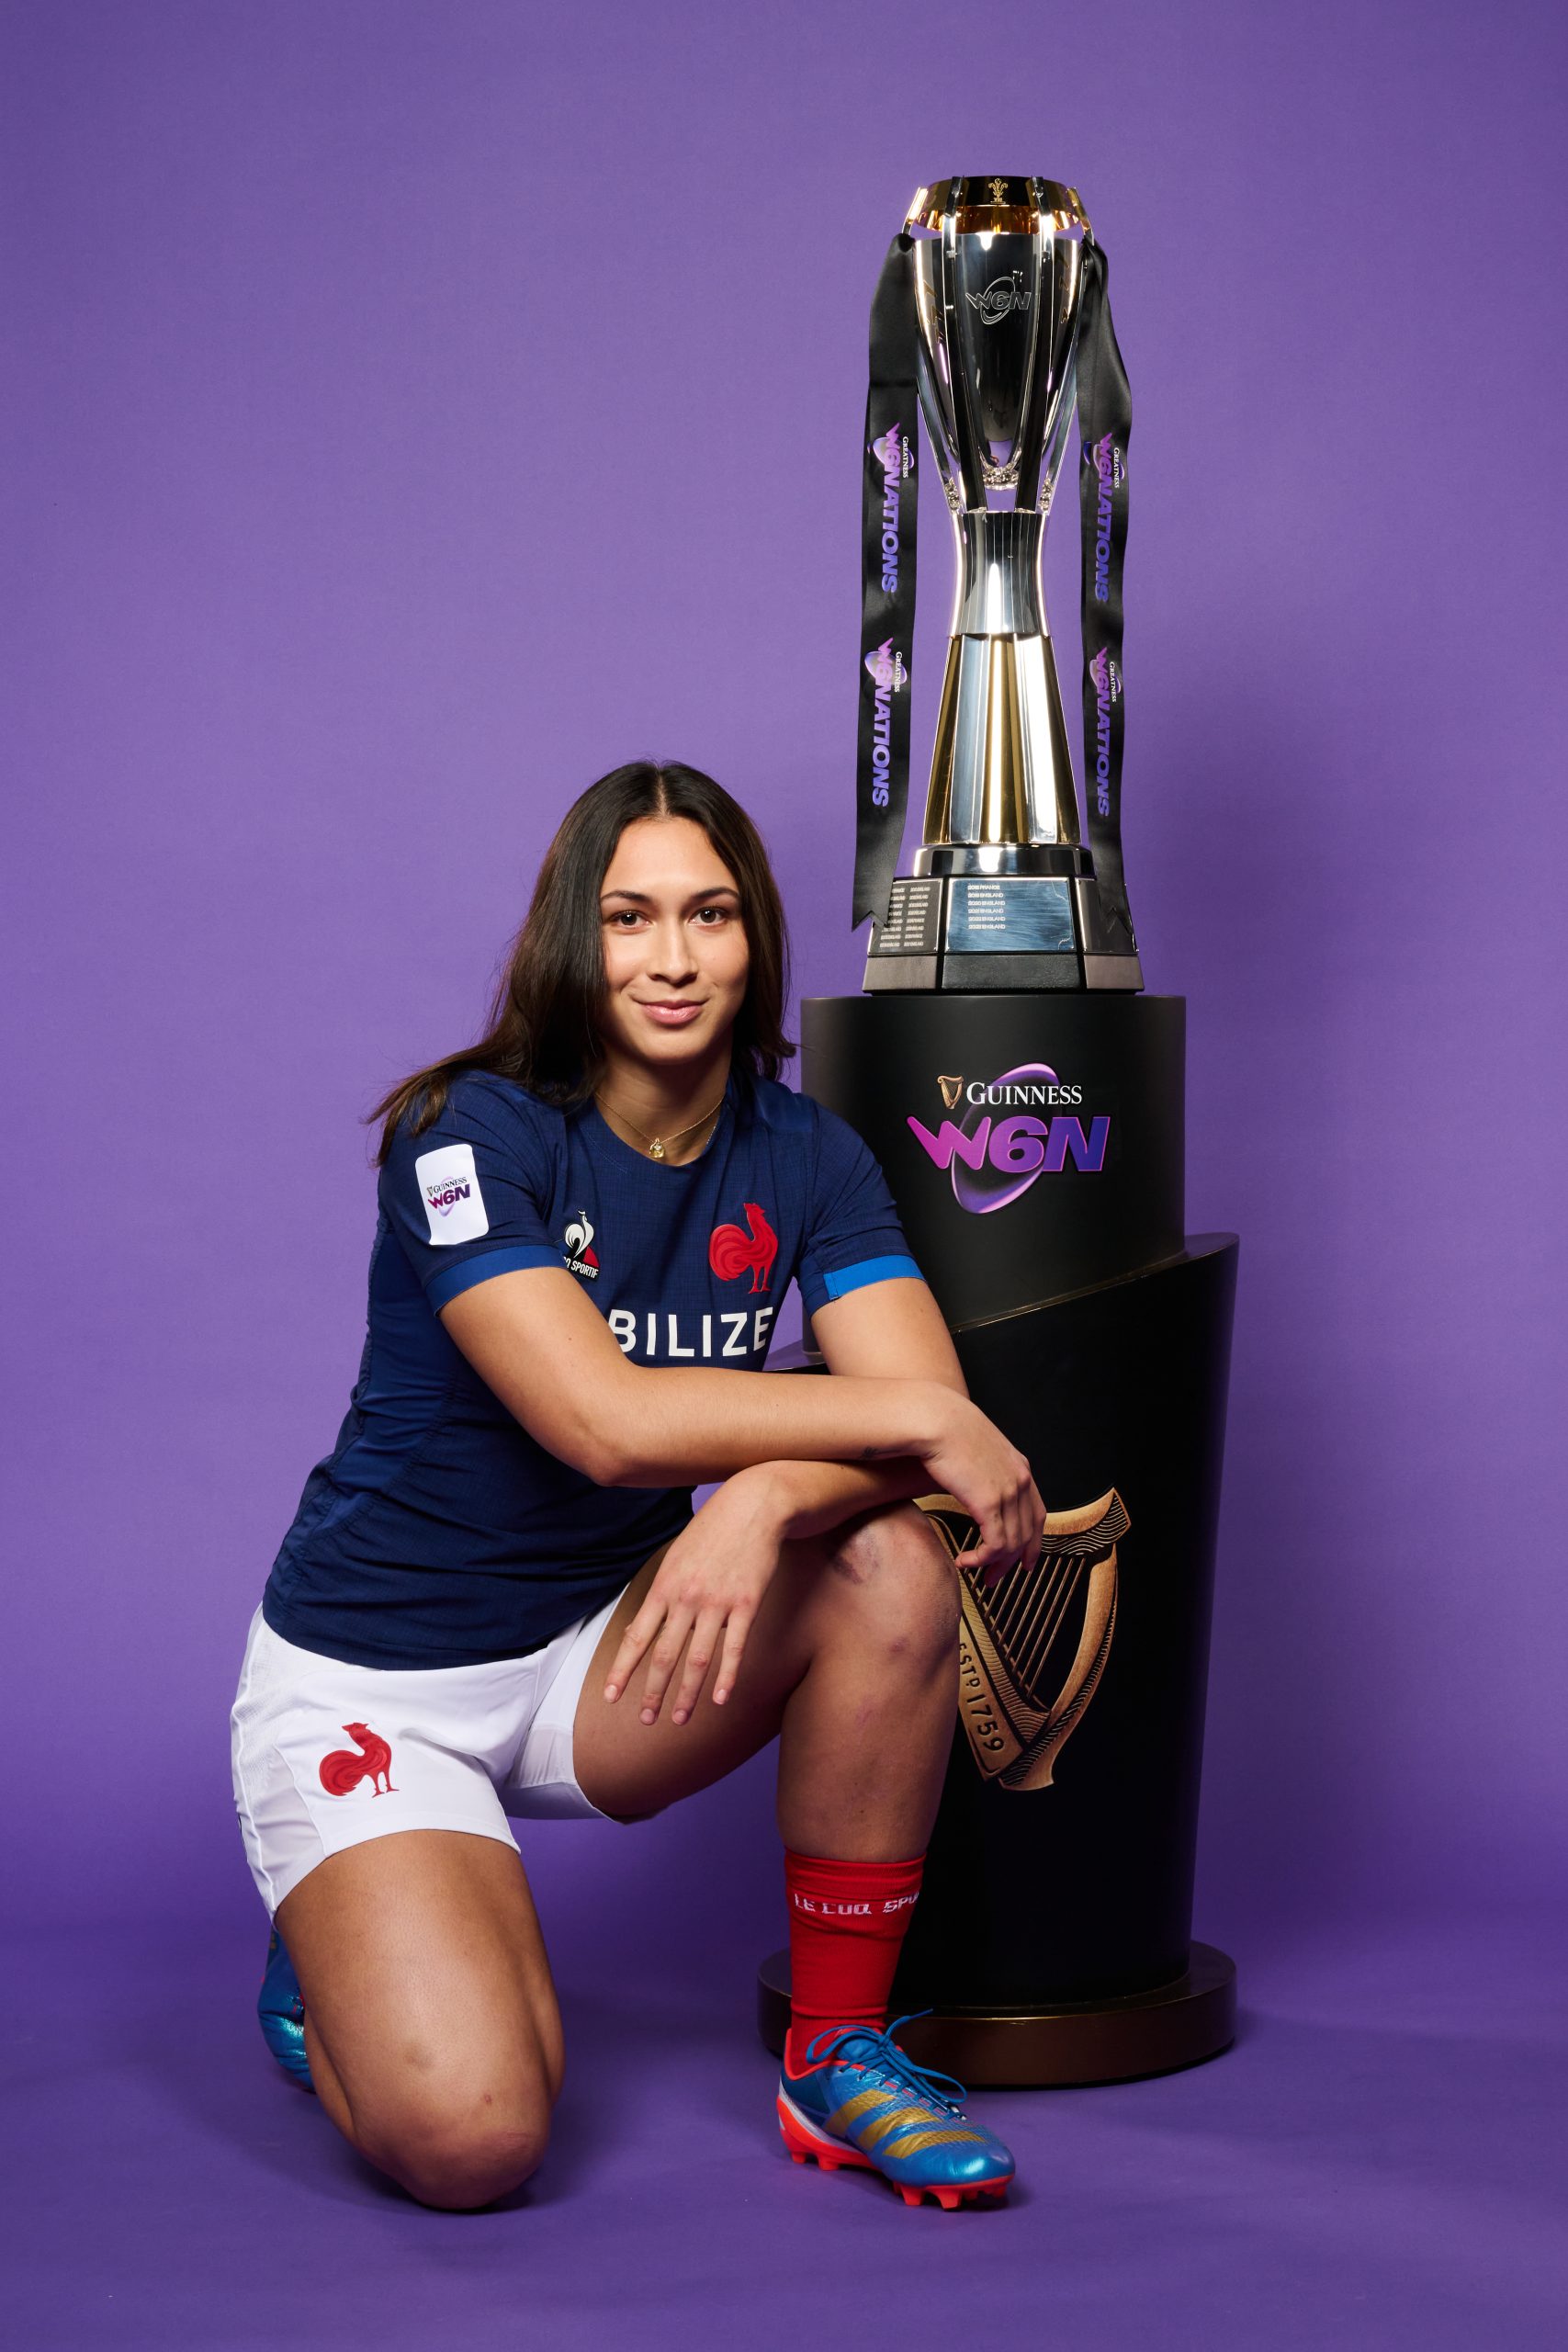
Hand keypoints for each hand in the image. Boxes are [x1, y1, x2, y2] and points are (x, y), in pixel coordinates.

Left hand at [601, 1470, 786, 1727]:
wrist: (753, 1505)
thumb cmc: (712, 1531)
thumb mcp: (676, 1557)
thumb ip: (661, 1594)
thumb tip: (641, 1626)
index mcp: (665, 1586)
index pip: (638, 1637)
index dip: (623, 1669)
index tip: (611, 1696)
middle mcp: (687, 1598)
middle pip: (664, 1655)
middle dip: (652, 1692)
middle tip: (645, 1720)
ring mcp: (718, 1602)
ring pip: (697, 1658)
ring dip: (687, 1694)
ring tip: (679, 1719)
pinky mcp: (747, 1604)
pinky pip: (734, 1647)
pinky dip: (727, 1676)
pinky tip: (720, 1699)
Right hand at [920, 1394, 1044, 1577]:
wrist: (934, 1418)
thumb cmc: (943, 1428)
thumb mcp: (975, 1449)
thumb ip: (982, 1469)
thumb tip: (970, 1485)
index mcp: (1020, 1467)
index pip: (1037, 1514)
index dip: (1032, 1542)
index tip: (1024, 1561)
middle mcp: (1021, 1480)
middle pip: (1027, 1534)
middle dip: (1012, 1562)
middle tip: (994, 1578)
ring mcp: (1009, 1492)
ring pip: (1012, 1544)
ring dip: (993, 1564)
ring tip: (974, 1572)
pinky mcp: (990, 1503)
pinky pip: (995, 1544)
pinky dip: (981, 1559)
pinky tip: (964, 1561)